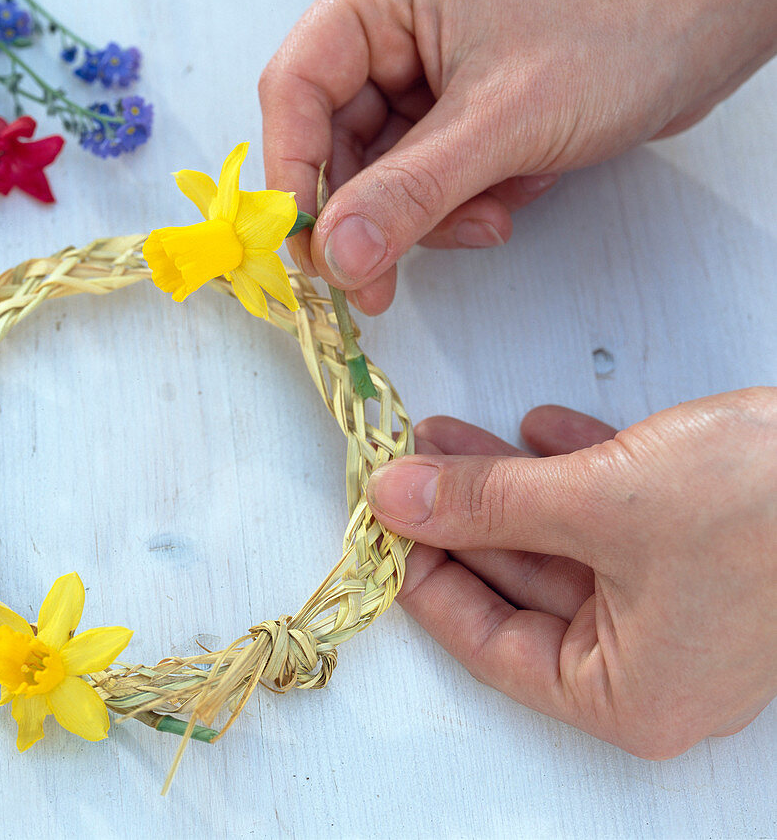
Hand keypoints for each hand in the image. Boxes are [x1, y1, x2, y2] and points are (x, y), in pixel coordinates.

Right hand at [260, 0, 776, 313]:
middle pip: (338, 137)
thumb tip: (336, 255)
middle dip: (371, 212)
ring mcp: (432, 59)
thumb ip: (410, 193)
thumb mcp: (505, 118)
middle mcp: (397, 19)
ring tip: (489, 215)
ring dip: (428, 211)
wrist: (729, 1)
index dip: (292, 175)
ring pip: (387, 164)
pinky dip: (464, 197)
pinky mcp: (468, 95)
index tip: (304, 249)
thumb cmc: (634, 14)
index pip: (298, 88)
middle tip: (379, 281)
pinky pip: (433, 168)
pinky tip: (515, 188)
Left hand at [366, 388, 776, 757]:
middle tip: (406, 469)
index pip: (491, 645)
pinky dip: (571, 468)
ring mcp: (680, 601)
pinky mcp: (700, 545)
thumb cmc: (767, 505)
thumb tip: (396, 499)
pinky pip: (610, 512)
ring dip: (506, 482)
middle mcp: (655, 658)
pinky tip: (537, 428)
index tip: (381, 528)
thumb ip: (486, 502)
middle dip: (462, 515)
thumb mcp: (599, 501)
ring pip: (561, 540)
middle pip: (521, 586)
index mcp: (630, 691)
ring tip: (445, 433)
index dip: (425, 579)